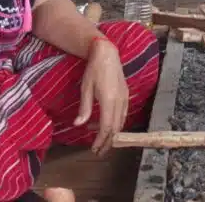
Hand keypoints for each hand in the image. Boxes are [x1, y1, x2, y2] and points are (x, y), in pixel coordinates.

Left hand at [74, 37, 127, 156]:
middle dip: (108, 142)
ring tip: (99, 138)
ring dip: (112, 133)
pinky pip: (122, 114)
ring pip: (121, 122)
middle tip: (98, 151)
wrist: (107, 54)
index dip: (101, 140)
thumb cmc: (93, 70)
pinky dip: (115, 123)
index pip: (107, 127)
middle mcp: (120, 101)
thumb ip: (84, 108)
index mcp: (109, 100)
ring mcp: (125, 98)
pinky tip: (104, 122)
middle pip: (116, 128)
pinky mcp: (126, 95)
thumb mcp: (85, 89)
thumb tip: (78, 124)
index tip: (94, 149)